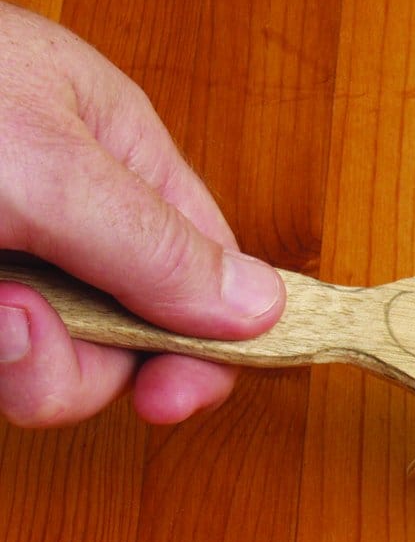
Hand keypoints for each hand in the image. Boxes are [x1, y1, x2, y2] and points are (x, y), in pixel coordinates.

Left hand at [0, 2, 283, 425]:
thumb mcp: (46, 168)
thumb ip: (157, 246)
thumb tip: (262, 306)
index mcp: (111, 148)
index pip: (206, 257)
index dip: (211, 333)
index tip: (184, 394)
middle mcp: (64, 207)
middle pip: (132, 329)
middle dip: (79, 354)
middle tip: (16, 328)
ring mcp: (5, 258)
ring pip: (55, 361)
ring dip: (14, 359)